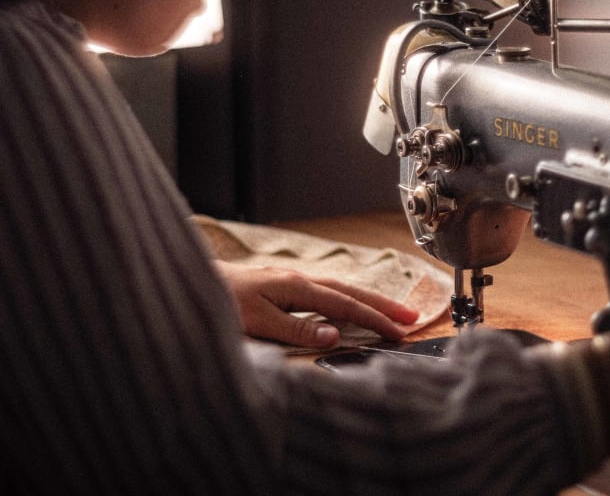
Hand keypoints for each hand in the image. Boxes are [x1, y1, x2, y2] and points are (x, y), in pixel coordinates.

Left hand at [215, 260, 419, 347]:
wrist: (191, 282)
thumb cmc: (219, 302)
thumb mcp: (257, 322)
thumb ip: (296, 330)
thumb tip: (334, 335)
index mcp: (297, 287)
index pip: (345, 305)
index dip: (374, 319)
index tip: (399, 331)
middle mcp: (299, 281)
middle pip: (351, 292)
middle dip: (383, 305)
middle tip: (412, 317)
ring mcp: (293, 282)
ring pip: (341, 290)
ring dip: (368, 302)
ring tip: (392, 313)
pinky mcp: (285, 287)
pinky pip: (327, 293)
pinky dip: (348, 301)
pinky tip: (351, 308)